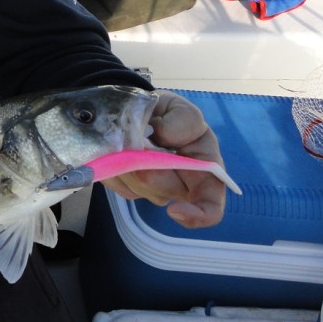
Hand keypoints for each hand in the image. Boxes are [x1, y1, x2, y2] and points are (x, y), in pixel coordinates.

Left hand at [103, 89, 227, 227]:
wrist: (133, 106)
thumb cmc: (165, 111)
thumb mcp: (179, 108)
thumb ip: (182, 122)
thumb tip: (163, 138)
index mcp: (204, 165)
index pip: (210, 205)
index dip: (198, 215)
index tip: (174, 211)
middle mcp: (180, 183)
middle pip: (162, 193)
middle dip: (145, 167)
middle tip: (137, 140)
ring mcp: (152, 187)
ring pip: (136, 187)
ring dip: (126, 161)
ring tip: (126, 136)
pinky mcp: (129, 185)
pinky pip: (117, 182)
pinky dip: (112, 163)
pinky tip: (115, 148)